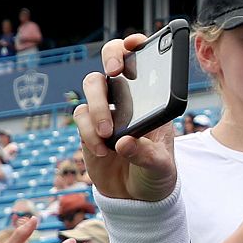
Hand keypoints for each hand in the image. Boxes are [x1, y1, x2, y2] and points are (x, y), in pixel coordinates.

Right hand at [75, 34, 177, 202]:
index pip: (143, 61)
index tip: (134, 43)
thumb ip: (146, 155)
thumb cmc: (155, 175)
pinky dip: (89, 132)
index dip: (136, 44)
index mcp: (152, 99)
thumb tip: (124, 142)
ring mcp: (105, 110)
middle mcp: (127, 98)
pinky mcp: (88, 127)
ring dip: (98, 106)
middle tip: (115, 72)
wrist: (135, 198)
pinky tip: (103, 151)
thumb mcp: (161, 167)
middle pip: (111, 60)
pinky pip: (81, 116)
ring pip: (92, 85)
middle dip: (111, 57)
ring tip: (107, 134)